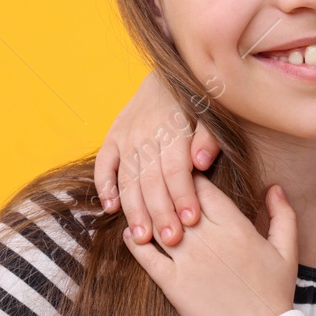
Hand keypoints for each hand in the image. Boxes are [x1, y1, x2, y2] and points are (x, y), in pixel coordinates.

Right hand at [93, 73, 221, 246]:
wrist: (168, 74)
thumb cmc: (197, 101)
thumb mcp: (212, 113)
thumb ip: (208, 137)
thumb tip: (201, 162)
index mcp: (172, 129)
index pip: (176, 169)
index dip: (183, 196)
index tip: (190, 220)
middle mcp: (145, 134)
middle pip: (151, 180)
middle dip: (160, 213)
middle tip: (170, 240)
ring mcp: (125, 137)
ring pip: (128, 179)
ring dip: (134, 210)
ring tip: (142, 237)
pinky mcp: (112, 137)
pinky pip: (103, 164)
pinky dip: (104, 186)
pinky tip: (111, 208)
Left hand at [122, 176, 296, 315]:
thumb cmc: (275, 293)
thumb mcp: (287, 250)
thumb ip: (283, 215)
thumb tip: (274, 187)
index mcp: (235, 226)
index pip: (201, 187)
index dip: (187, 177)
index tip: (180, 176)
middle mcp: (208, 239)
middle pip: (175, 200)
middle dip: (164, 190)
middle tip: (154, 185)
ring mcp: (188, 261)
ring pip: (157, 224)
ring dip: (146, 213)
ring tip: (138, 207)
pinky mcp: (173, 284)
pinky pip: (146, 257)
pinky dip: (135, 242)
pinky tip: (131, 235)